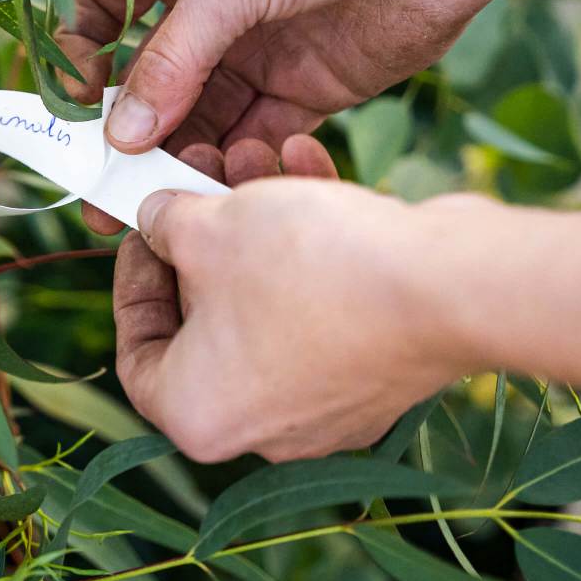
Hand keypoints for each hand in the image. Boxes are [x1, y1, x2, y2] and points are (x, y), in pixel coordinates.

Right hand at [60, 0, 516, 233]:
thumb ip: (172, 59)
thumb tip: (117, 134)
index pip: (98, 11)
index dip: (77, 60)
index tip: (69, 114)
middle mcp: (204, 5)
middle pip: (144, 80)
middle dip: (122, 135)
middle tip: (103, 194)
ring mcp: (254, 47)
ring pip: (196, 118)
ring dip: (175, 158)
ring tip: (160, 200)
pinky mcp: (305, 85)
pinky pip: (254, 137)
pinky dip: (236, 163)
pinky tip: (225, 184)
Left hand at [113, 135, 470, 462]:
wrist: (447, 287)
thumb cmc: (309, 267)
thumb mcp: (208, 227)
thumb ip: (164, 224)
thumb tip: (156, 219)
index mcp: (199, 414)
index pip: (138, 355)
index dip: (133, 281)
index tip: (144, 228)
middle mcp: (261, 427)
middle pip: (206, 321)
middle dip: (205, 234)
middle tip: (201, 171)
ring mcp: (326, 404)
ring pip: (268, 299)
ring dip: (259, 221)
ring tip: (255, 153)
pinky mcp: (378, 373)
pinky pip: (324, 301)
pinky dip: (311, 240)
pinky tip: (307, 166)